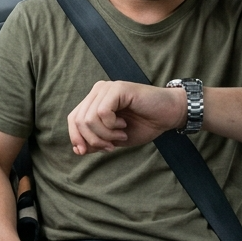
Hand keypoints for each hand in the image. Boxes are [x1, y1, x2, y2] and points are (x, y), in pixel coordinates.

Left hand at [67, 80, 184, 154]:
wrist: (169, 115)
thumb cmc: (144, 125)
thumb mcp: (114, 139)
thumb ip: (96, 142)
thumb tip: (77, 149)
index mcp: (94, 101)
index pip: (73, 119)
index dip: (76, 137)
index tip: (86, 152)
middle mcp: (98, 91)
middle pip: (79, 120)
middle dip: (93, 140)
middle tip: (111, 146)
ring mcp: (107, 88)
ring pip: (89, 118)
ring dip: (105, 134)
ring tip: (121, 134)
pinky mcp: (118, 88)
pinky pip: (102, 112)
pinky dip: (111, 126)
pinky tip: (124, 125)